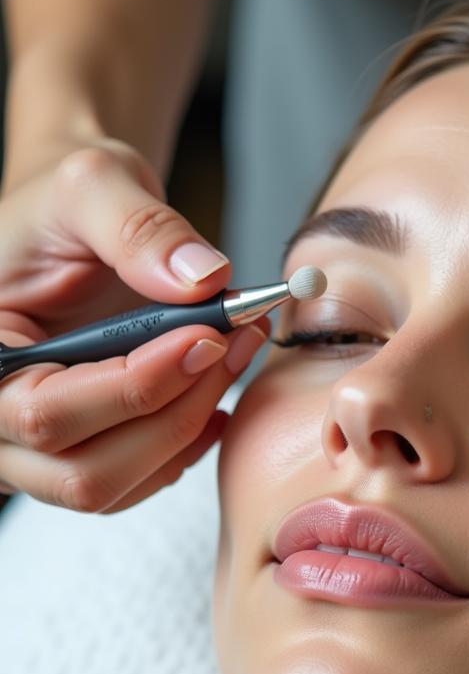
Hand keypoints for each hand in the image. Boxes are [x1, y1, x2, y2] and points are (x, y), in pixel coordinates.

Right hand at [0, 137, 269, 511]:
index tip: (208, 337)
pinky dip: (183, 446)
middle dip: (176, 412)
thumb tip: (204, 279)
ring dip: (187, 428)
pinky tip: (210, 396)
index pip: (47, 412)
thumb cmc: (63, 208)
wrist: (73, 226)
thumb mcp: (94, 186)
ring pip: (113, 487)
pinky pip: (133, 483)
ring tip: (230, 355)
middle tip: (234, 342)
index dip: (139, 386)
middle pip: (85, 471)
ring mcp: (30, 449)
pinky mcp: (78, 453)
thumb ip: (140, 228)